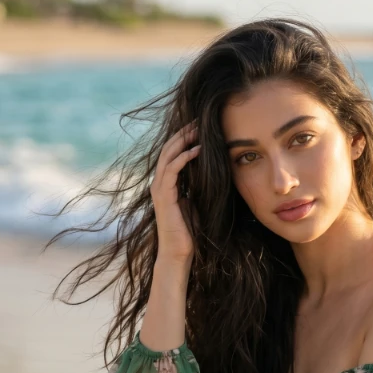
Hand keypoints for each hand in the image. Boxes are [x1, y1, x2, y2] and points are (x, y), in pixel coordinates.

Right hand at [151, 121, 199, 263]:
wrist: (180, 253)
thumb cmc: (190, 232)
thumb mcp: (197, 203)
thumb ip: (199, 188)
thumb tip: (213, 174)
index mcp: (167, 184)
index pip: (173, 153)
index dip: (184, 139)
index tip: (200, 126)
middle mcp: (159, 183)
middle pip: (168, 149)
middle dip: (183, 133)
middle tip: (198, 120)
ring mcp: (159, 189)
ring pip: (168, 156)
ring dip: (183, 141)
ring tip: (197, 129)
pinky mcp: (164, 196)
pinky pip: (172, 171)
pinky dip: (183, 158)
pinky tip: (196, 150)